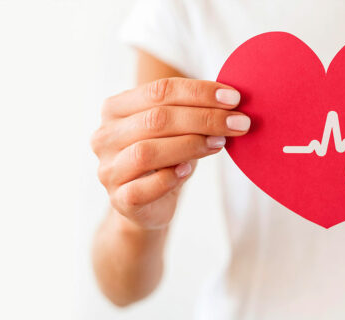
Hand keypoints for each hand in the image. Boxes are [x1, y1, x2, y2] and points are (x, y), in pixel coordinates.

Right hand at [91, 78, 248, 228]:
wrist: (148, 204)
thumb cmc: (166, 157)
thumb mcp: (177, 129)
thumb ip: (193, 111)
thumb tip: (232, 100)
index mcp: (116, 108)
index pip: (160, 91)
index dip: (199, 92)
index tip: (234, 98)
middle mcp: (105, 136)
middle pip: (157, 119)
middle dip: (204, 118)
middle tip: (239, 122)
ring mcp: (108, 169)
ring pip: (147, 151)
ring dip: (191, 145)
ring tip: (220, 143)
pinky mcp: (119, 199)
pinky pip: (143, 188)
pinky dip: (169, 178)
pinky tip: (188, 170)